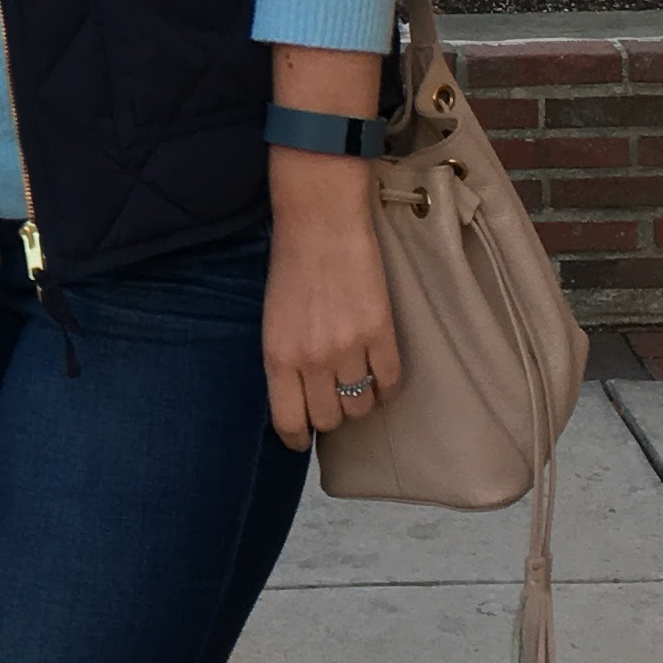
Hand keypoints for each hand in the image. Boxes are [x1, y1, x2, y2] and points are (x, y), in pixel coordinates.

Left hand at [262, 168, 400, 448]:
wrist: (321, 222)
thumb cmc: (290, 268)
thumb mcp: (272, 321)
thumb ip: (284, 361)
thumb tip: (299, 398)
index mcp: (278, 357)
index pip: (289, 422)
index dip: (297, 439)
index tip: (303, 440)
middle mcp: (312, 359)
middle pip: (329, 420)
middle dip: (331, 415)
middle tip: (333, 399)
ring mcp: (349, 348)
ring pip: (361, 405)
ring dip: (360, 401)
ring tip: (357, 383)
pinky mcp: (381, 333)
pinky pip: (390, 381)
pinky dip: (386, 387)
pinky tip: (380, 375)